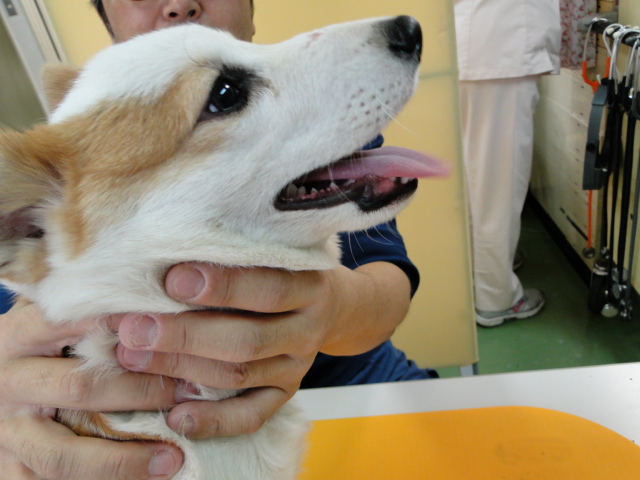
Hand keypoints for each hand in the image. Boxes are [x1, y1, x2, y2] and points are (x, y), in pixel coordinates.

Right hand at [0, 301, 183, 479]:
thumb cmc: (45, 350)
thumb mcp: (57, 322)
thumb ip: (93, 310)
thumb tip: (163, 294)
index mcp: (21, 335)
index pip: (73, 323)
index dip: (124, 324)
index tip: (172, 327)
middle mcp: (10, 381)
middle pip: (79, 388)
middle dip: (141, 392)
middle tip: (189, 392)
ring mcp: (7, 432)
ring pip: (64, 454)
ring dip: (123, 459)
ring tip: (173, 457)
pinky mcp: (12, 470)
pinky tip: (145, 477)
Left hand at [115, 261, 410, 438]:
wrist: (331, 304)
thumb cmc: (282, 268)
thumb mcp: (275, 251)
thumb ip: (236, 253)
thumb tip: (161, 254)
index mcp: (308, 286)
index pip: (269, 288)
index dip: (223, 286)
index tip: (171, 278)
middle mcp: (307, 330)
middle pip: (248, 339)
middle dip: (186, 335)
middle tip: (133, 328)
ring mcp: (297, 366)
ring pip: (240, 375)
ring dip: (182, 368)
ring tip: (132, 357)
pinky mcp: (285, 393)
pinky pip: (252, 416)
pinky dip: (213, 420)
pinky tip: (174, 416)